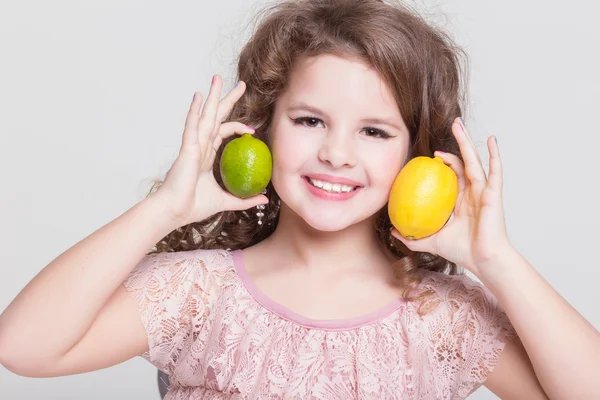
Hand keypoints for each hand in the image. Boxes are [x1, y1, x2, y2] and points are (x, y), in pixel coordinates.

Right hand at [151, 75, 267, 226]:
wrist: (175, 212)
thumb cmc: (194, 206)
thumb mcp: (227, 201)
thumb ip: (244, 200)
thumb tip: (264, 198)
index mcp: (207, 156)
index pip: (223, 132)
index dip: (237, 126)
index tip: (252, 129)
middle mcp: (200, 146)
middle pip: (216, 117)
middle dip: (227, 99)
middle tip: (242, 84)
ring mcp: (193, 146)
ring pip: (205, 116)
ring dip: (212, 97)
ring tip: (218, 79)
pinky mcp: (187, 149)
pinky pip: (192, 127)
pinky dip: (194, 112)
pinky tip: (198, 97)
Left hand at [392, 117, 511, 276]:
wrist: (482, 260)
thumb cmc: (461, 251)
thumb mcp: (430, 241)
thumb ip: (412, 237)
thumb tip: (392, 231)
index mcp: (459, 200)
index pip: (450, 175)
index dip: (442, 163)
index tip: (430, 156)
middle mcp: (471, 192)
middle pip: (462, 162)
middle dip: (456, 143)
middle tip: (449, 125)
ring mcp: (483, 191)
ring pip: (474, 160)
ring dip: (466, 141)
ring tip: (459, 124)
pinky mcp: (493, 193)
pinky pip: (494, 170)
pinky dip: (494, 154)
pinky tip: (492, 140)